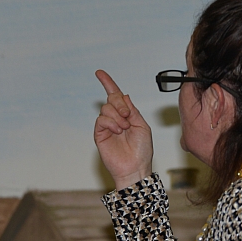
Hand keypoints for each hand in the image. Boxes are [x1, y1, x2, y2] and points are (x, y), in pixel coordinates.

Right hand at [94, 70, 153, 189]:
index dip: (108, 83)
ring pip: (106, 109)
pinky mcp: (99, 134)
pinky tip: (117, 131)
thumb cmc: (142, 149)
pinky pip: (101, 120)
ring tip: (124, 129)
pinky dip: (111, 123)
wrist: (135, 167)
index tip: (99, 73)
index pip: (116, 96)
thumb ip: (132, 110)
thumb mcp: (142, 125)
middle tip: (128, 116)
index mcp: (127, 114)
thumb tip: (122, 96)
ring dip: (117, 116)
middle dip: (119, 104)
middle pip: (111, 99)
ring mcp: (107, 126)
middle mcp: (116, 118)